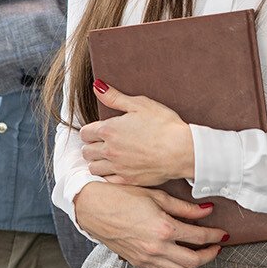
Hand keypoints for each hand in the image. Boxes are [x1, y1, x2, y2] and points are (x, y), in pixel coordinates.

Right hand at [72, 183, 224, 267]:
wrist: (92, 207)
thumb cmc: (122, 195)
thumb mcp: (156, 196)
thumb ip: (185, 208)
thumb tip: (208, 211)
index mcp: (164, 228)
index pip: (200, 237)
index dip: (215, 236)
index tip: (222, 234)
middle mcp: (157, 248)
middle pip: (193, 261)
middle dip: (210, 255)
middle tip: (217, 246)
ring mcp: (146, 258)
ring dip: (193, 263)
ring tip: (199, 252)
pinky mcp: (137, 262)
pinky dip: (175, 267)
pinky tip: (178, 255)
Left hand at [79, 82, 194, 185]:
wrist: (182, 150)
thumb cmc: (164, 125)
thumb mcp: (140, 104)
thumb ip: (114, 97)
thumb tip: (97, 87)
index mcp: (109, 130)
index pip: (85, 133)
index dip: (90, 131)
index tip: (97, 131)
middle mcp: (109, 150)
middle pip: (86, 151)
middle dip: (91, 146)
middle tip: (102, 143)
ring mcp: (117, 167)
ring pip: (93, 168)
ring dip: (97, 162)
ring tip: (108, 156)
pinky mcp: (127, 180)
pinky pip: (107, 180)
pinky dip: (108, 175)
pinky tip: (117, 168)